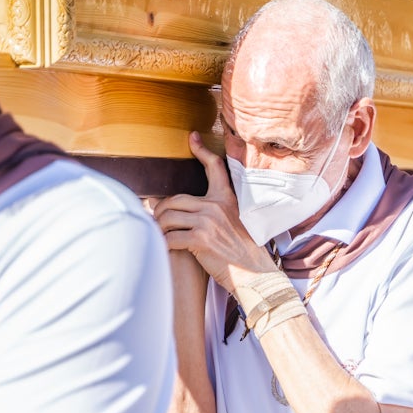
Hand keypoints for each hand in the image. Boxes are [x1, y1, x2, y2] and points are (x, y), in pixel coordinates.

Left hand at [152, 132, 276, 291]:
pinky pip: (171, 237)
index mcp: (226, 199)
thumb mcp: (236, 224)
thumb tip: (191, 211)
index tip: (192, 137)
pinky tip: (165, 249)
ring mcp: (208, 222)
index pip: (215, 167)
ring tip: (158, 235)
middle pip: (174, 199)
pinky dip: (164, 244)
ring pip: (168, 217)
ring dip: (159, 228)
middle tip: (156, 221)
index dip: (202, 150)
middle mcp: (217, 206)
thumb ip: (217, 213)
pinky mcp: (201, 239)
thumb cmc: (243, 253)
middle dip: (160, 211)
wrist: (255, 274)